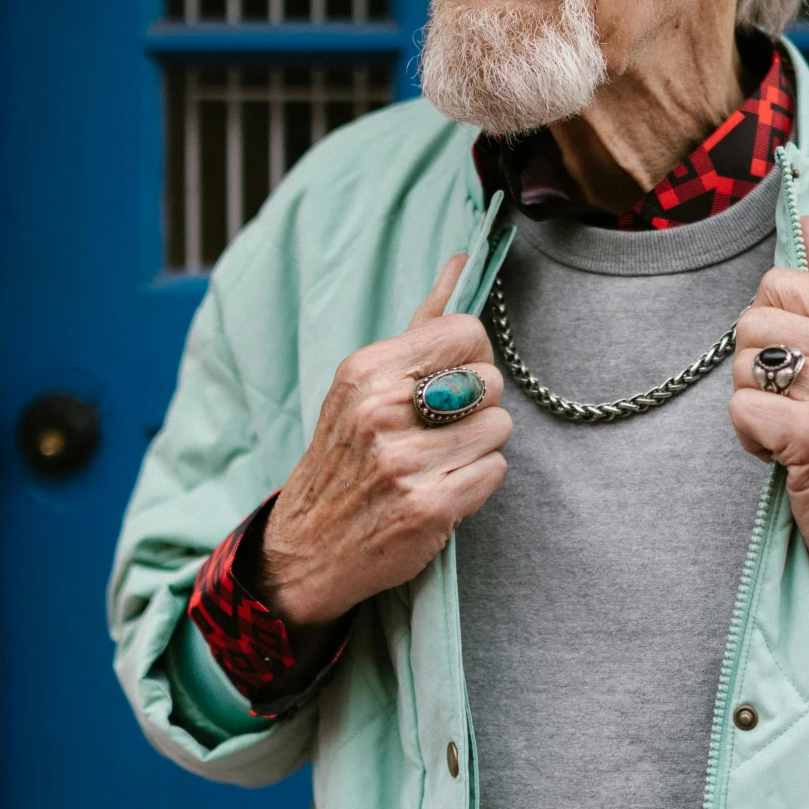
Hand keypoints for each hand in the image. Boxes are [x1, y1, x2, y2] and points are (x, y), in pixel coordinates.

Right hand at [257, 254, 512, 628]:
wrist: (309, 545)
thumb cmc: (347, 455)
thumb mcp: (366, 383)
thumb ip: (422, 324)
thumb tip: (464, 262)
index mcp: (367, 371)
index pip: (466, 332)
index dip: (471, 357)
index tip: (453, 380)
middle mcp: (382, 412)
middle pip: (491, 381)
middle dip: (478, 405)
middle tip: (443, 428)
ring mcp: (404, 463)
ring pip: (500, 428)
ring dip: (479, 446)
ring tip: (440, 460)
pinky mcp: (429, 508)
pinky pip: (496, 471)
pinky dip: (477, 483)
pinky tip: (443, 488)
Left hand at [729, 217, 808, 655]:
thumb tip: (807, 220)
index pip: (779, 282)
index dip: (771, 333)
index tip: (805, 376)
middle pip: (751, 320)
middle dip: (754, 370)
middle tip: (797, 410)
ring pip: (742, 367)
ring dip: (754, 408)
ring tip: (797, 435)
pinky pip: (743, 412)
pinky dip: (753, 442)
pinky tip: (790, 459)